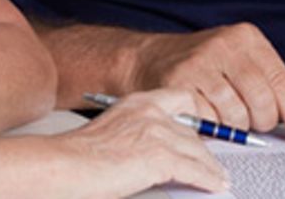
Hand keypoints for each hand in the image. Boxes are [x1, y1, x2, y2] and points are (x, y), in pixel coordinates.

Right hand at [59, 89, 228, 196]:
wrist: (65, 166)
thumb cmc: (78, 157)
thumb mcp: (113, 134)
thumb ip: (137, 135)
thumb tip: (156, 152)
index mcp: (137, 102)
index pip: (181, 99)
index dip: (196, 117)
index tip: (205, 132)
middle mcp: (151, 112)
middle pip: (192, 130)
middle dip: (205, 149)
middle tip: (214, 162)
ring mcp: (157, 133)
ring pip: (198, 151)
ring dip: (211, 167)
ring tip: (218, 178)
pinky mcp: (161, 157)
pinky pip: (195, 170)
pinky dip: (208, 180)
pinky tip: (214, 185)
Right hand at [130, 23, 284, 144]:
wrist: (150, 58)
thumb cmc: (203, 65)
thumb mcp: (244, 66)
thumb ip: (277, 91)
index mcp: (247, 38)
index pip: (281, 82)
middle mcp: (224, 45)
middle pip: (262, 102)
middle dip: (262, 122)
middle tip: (253, 122)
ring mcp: (200, 63)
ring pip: (237, 116)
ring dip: (235, 127)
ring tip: (225, 114)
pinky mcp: (179, 84)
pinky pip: (210, 121)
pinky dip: (212, 126)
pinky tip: (207, 113)